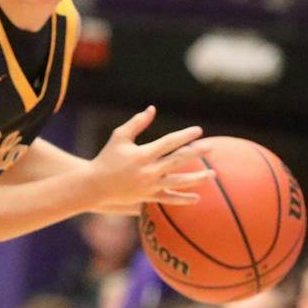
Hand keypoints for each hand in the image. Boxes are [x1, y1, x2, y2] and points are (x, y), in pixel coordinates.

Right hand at [86, 107, 209, 211]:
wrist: (93, 186)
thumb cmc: (106, 158)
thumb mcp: (119, 137)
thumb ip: (137, 123)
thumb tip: (152, 109)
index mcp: (142, 154)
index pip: (169, 142)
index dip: (185, 136)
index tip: (198, 131)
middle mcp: (148, 170)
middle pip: (178, 160)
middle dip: (196, 153)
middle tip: (211, 147)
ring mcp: (149, 186)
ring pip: (178, 182)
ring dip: (197, 178)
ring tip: (213, 174)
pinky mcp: (147, 197)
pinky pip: (169, 199)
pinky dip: (183, 199)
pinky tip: (197, 198)